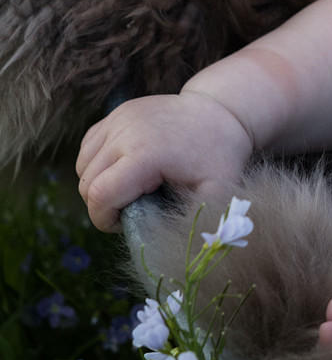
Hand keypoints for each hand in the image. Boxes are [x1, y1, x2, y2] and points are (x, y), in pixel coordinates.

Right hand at [76, 91, 254, 231]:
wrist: (221, 110)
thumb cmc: (221, 155)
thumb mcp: (217, 191)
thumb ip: (192, 220)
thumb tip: (173, 248)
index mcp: (145, 153)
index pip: (99, 195)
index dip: (105, 219)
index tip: (127, 224)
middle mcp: (125, 132)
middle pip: (87, 183)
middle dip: (102, 206)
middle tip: (133, 209)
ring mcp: (118, 119)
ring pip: (83, 165)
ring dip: (97, 185)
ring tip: (129, 189)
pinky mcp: (117, 113)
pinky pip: (89, 146)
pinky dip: (96, 164)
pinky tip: (123, 169)